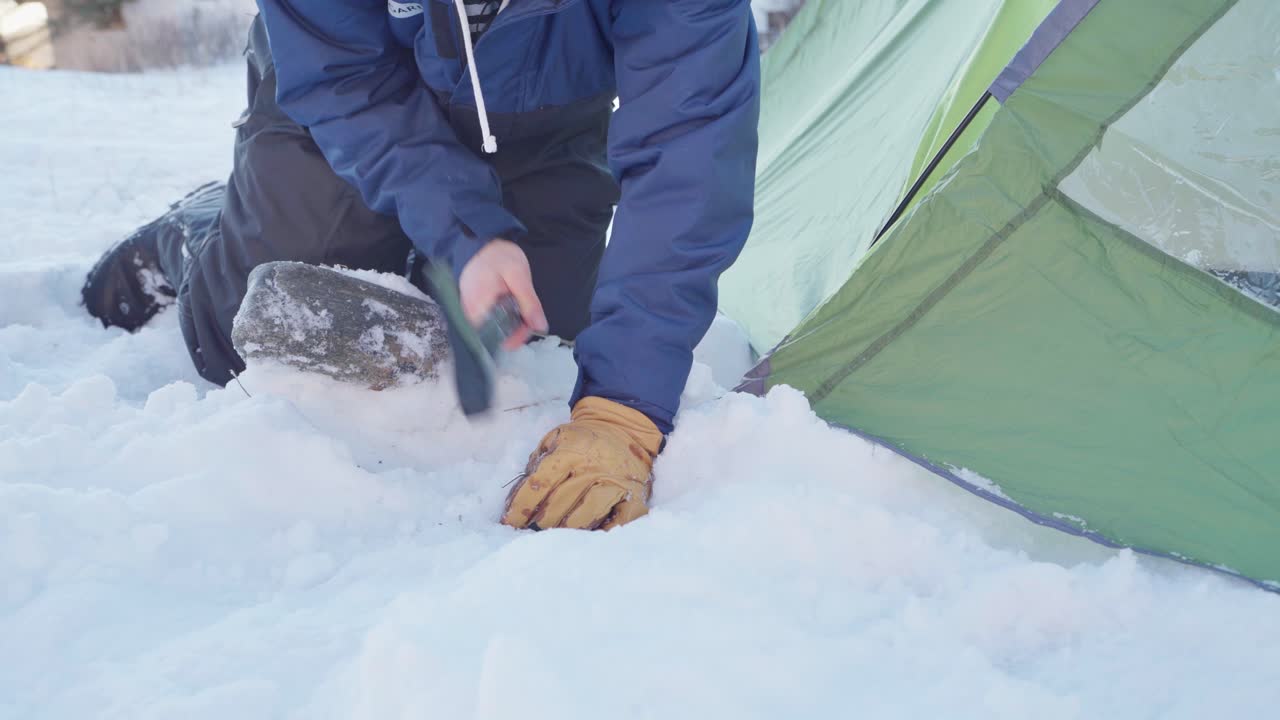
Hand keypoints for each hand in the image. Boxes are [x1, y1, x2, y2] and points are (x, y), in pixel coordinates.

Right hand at [459, 238, 548, 349]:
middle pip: (492, 335)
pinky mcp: (472, 305)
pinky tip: (512, 308)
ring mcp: (469, 308)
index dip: (512, 337)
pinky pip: (488, 319)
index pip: (492, 336)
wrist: (484, 239)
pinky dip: (502, 317)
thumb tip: (540, 326)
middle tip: (529, 321)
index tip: (528, 330)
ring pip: (491, 328)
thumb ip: (529, 303)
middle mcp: (469, 310)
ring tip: (523, 312)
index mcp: (478, 304)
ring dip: (509, 325)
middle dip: (513, 332)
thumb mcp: (519, 276)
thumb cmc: (498, 254)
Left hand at [502, 397, 662, 530]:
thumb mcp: (555, 438)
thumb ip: (536, 462)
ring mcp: (615, 483)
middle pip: (558, 504)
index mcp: (570, 451)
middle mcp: (592, 467)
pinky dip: (601, 533)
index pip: (539, 483)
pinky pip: (617, 522)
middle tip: (532, 530)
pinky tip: (588, 537)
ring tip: (556, 534)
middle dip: (540, 521)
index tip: (509, 522)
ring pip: (584, 516)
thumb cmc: (583, 440)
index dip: (521, 506)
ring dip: (566, 529)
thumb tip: (517, 497)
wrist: (624, 430)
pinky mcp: (632, 497)